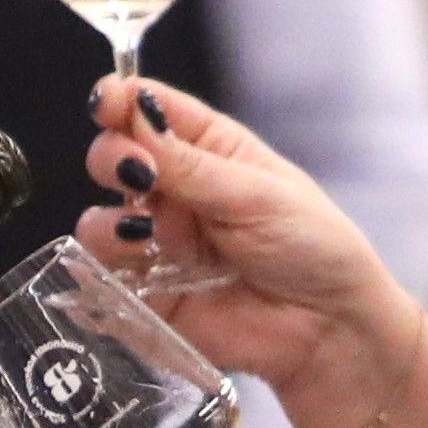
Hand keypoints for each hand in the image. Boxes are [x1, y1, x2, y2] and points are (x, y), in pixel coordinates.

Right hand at [80, 76, 427, 427]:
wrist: (328, 328)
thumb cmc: (312, 246)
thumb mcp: (255, 193)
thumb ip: (188, 163)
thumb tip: (134, 111)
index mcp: (209, 149)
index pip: (149, 109)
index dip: (121, 100)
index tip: (106, 104)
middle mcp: (176, 190)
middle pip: (114, 157)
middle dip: (114, 159)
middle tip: (138, 176)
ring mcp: (159, 242)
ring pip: (100, 220)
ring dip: (107, 223)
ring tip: (142, 235)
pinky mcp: (150, 293)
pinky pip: (106, 279)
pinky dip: (102, 275)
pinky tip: (132, 273)